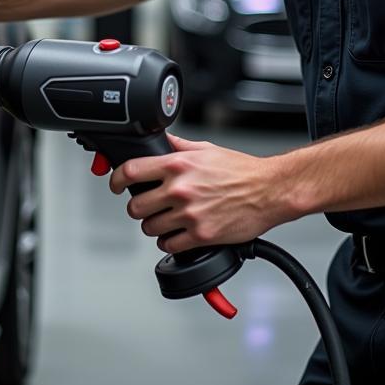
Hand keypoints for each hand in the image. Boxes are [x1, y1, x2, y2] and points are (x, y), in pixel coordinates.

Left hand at [108, 133, 291, 252]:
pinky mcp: (200, 235)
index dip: (116, 180)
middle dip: (138, 207)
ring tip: (164, 221)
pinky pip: (169, 245)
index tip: (115, 185)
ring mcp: (189, 213)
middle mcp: (179, 188)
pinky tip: (176, 235)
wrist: (269, 191)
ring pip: (150, 227)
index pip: (131, 171)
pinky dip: (169, 242)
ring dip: (153, 226)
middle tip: (146, 207)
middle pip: (135, 205)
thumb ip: (178, 146)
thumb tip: (161, 140)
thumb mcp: (205, 149)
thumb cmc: (241, 170)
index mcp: (177, 164)